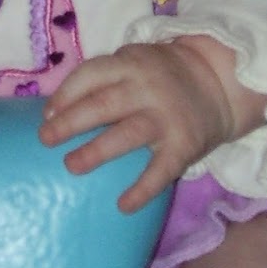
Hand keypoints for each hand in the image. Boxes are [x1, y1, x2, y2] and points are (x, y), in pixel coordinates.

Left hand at [37, 36, 266, 212]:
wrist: (220, 84)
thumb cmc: (162, 76)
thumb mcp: (134, 61)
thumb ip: (102, 77)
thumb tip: (54, 109)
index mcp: (130, 64)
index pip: (91, 75)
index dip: (66, 94)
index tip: (46, 114)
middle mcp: (147, 89)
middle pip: (104, 104)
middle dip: (71, 122)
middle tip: (46, 139)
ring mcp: (167, 118)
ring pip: (128, 134)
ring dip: (97, 151)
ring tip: (71, 166)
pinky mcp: (185, 145)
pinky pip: (161, 170)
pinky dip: (143, 189)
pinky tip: (123, 205)